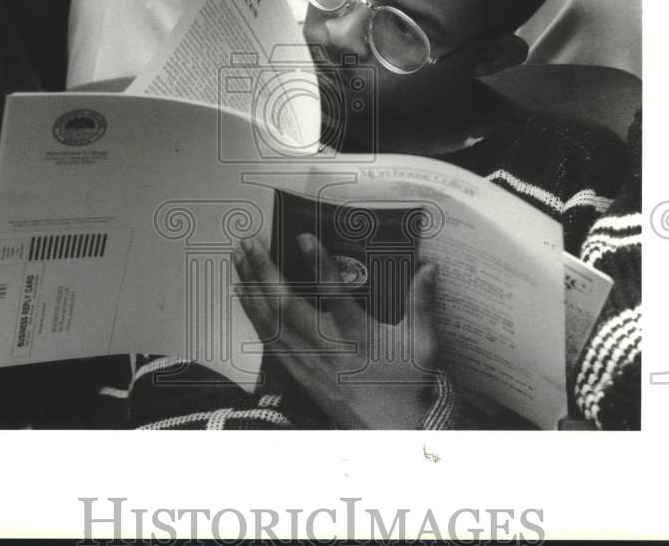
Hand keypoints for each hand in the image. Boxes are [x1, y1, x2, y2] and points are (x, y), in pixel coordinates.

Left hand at [233, 234, 440, 428]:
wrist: (388, 430)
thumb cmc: (406, 384)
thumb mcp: (422, 345)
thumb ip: (422, 304)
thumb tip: (429, 267)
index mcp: (359, 336)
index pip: (336, 296)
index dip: (320, 266)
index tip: (303, 238)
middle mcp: (327, 347)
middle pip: (288, 306)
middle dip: (264, 272)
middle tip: (249, 243)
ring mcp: (307, 361)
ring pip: (271, 321)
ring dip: (252, 287)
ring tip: (238, 258)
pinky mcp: (297, 372)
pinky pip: (268, 339)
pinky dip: (252, 313)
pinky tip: (242, 293)